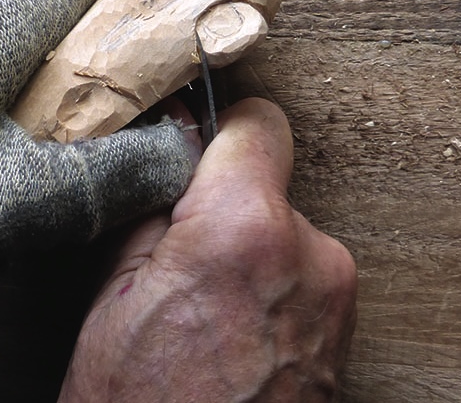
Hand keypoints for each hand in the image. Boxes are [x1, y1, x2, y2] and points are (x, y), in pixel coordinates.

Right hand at [59, 98, 357, 401]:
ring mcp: (338, 301)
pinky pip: (304, 279)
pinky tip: (231, 337)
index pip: (258, 123)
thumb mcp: (113, 293)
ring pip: (285, 234)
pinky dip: (272, 291)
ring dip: (251, 254)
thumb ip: (151, 201)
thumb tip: (171, 143)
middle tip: (179, 264)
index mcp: (246, 230)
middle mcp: (312, 256)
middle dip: (227, 208)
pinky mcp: (347, 337)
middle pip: (270, 186)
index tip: (198, 143)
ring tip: (204, 314)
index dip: (221, 127)